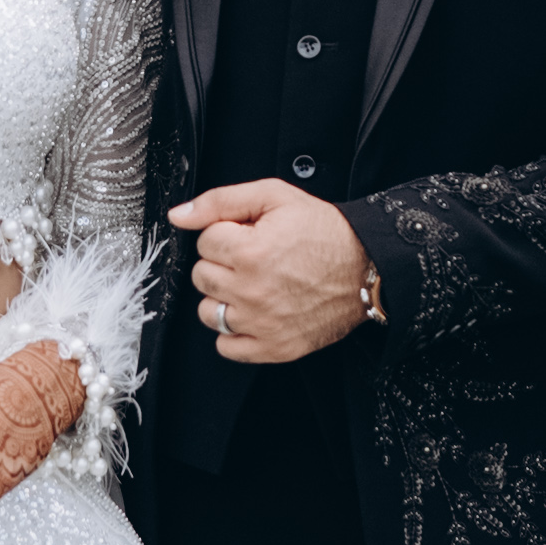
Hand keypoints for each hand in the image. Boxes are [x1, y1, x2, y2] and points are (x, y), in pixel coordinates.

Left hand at [168, 177, 371, 365]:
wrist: (367, 267)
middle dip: (223, 263)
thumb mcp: (274, 197)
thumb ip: (220, 201)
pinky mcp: (274, 347)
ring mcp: (262, 323)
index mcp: (250, 252)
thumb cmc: (325, 232)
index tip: (248, 235)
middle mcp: (252, 291)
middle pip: (202, 276)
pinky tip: (253, 312)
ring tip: (252, 285)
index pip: (204, 242)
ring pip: (208, 312)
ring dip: (223, 297)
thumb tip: (178, 215)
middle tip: (253, 258)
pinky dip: (233, 332)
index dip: (227, 234)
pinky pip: (226, 347)